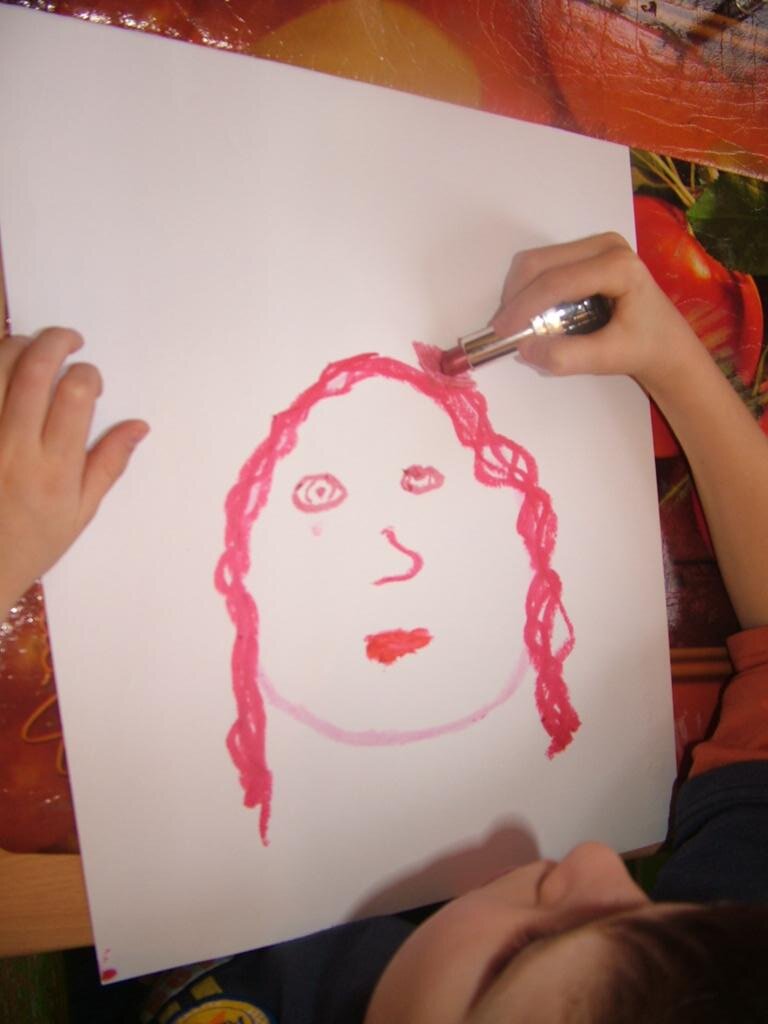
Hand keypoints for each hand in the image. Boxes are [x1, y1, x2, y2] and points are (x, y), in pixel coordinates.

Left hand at [0, 327, 147, 612]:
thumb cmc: (29, 542)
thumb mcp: (79, 512)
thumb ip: (108, 463)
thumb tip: (139, 426)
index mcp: (53, 467)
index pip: (75, 393)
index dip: (87, 373)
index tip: (90, 380)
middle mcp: (14, 446)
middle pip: (33, 368)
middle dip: (55, 340)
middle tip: (67, 340)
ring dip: (17, 345)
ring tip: (31, 349)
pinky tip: (4, 370)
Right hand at [491, 233, 702, 396]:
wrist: (665, 343)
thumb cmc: (643, 349)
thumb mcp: (608, 359)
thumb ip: (567, 356)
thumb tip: (524, 349)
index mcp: (618, 266)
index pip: (557, 281)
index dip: (524, 306)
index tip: (501, 332)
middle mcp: (606, 246)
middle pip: (540, 262)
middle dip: (515, 297)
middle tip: (504, 330)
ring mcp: (595, 246)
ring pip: (537, 261)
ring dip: (519, 293)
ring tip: (518, 325)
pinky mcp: (585, 254)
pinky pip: (543, 265)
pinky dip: (529, 290)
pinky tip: (532, 315)